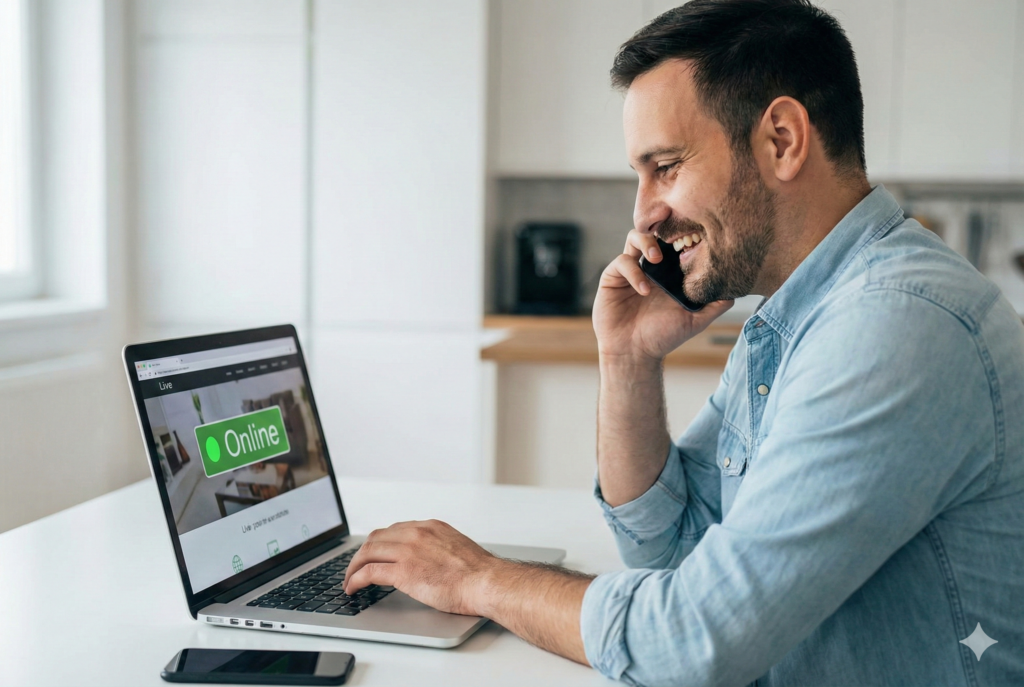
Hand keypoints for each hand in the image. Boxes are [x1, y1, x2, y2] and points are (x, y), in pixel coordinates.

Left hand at [342, 519, 497, 615]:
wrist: (486, 582)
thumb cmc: (478, 573)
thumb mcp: (456, 547)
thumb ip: (437, 548)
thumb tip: (428, 560)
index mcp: (430, 527)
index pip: (394, 530)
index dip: (379, 543)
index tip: (373, 553)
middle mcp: (416, 533)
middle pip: (376, 538)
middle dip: (362, 553)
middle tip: (356, 567)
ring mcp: (408, 551)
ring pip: (368, 552)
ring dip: (353, 567)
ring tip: (349, 580)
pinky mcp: (403, 572)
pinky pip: (369, 572)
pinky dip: (355, 579)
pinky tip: (352, 588)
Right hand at [592, 229, 732, 361]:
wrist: (634, 353)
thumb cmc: (663, 337)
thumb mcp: (696, 320)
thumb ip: (715, 305)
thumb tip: (736, 289)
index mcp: (669, 272)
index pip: (676, 242)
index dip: (684, 235)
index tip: (695, 237)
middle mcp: (650, 267)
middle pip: (656, 232)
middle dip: (665, 230)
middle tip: (675, 242)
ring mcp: (631, 270)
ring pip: (635, 237)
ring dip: (647, 242)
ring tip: (656, 259)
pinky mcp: (613, 277)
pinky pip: (622, 262)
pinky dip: (634, 272)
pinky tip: (644, 290)